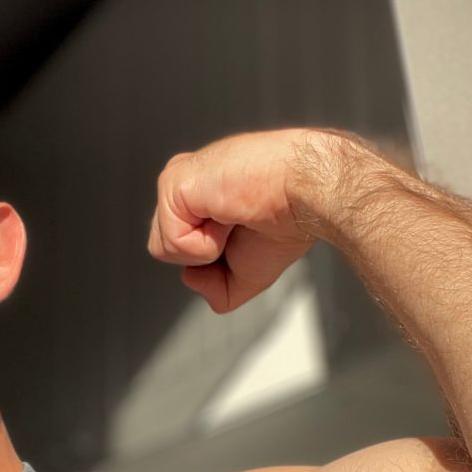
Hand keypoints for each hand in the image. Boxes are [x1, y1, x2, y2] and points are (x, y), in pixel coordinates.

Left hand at [148, 129, 329, 312]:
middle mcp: (188, 184)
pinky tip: (227, 216)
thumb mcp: (251, 273)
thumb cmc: (289, 220)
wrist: (306, 195)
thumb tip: (190, 278)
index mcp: (204, 195)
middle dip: (206, 256)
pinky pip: (172, 243)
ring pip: (165, 248)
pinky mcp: (174, 184)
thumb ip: (218, 289)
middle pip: (166, 248)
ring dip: (207, 248)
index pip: (180, 243)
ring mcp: (178, 181)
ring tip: (233, 218)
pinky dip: (205, 244)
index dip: (212, 257)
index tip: (247, 230)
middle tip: (240, 226)